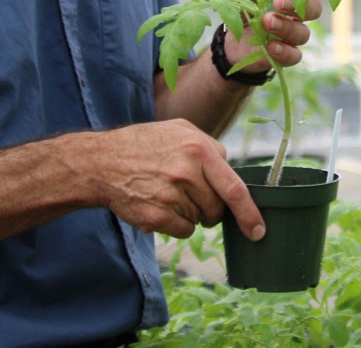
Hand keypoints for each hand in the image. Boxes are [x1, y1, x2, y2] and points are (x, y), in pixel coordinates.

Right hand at [93, 119, 264, 240]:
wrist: (102, 162)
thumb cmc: (144, 144)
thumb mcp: (180, 129)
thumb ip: (209, 147)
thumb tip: (231, 171)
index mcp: (198, 148)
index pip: (234, 188)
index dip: (250, 213)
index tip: (258, 230)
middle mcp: (186, 173)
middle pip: (218, 209)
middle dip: (212, 208)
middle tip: (192, 193)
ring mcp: (170, 197)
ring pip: (200, 220)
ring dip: (191, 213)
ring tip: (168, 192)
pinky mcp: (156, 217)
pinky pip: (184, 230)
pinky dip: (178, 223)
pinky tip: (160, 204)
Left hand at [194, 0, 319, 73]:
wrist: (232, 40)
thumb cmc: (239, 7)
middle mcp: (294, 13)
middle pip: (312, 7)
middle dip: (296, 3)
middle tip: (277, 1)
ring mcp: (292, 35)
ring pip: (303, 32)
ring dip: (286, 27)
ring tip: (266, 22)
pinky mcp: (286, 55)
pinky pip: (295, 56)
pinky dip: (285, 51)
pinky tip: (270, 47)